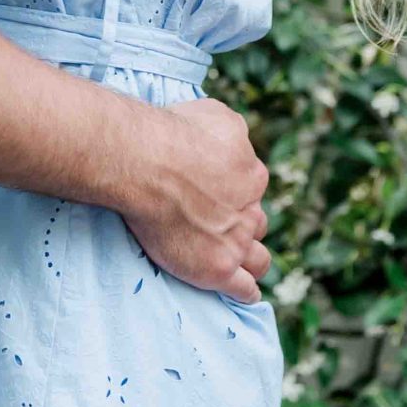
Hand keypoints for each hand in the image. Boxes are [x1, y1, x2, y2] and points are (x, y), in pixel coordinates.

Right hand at [115, 96, 270, 300]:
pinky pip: (244, 288)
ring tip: (240, 262)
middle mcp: (250, 210)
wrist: (147, 164)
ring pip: (259, 259)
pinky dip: (246, 291)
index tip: (216, 192)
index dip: (236, 191)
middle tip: (220, 225)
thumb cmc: (174, 133)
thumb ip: (233, 131)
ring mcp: (236, 242)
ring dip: (251, 259)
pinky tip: (243, 291)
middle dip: (244, 224)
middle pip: (257, 223)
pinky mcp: (218, 269)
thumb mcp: (216, 115)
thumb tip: (235, 140)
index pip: (252, 188)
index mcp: (252, 175)